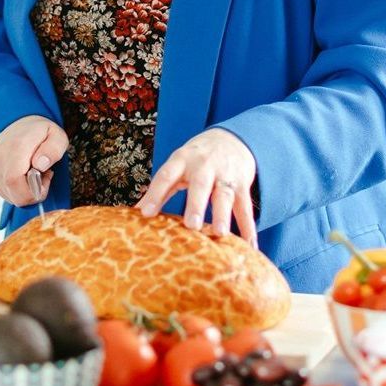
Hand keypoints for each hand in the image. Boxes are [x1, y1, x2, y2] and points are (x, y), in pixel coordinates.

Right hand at [0, 115, 67, 206]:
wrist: (14, 123)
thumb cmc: (38, 131)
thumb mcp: (56, 134)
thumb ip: (53, 149)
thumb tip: (40, 165)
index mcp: (16, 147)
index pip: (15, 181)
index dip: (35, 189)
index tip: (47, 176)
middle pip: (16, 196)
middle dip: (35, 193)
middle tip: (43, 175)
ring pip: (12, 197)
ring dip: (27, 191)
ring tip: (34, 171)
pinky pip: (7, 193)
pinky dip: (19, 189)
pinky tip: (24, 174)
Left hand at [137, 128, 257, 246]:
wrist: (232, 138)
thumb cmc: (196, 158)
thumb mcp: (177, 165)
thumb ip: (160, 187)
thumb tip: (135, 211)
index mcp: (182, 160)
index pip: (166, 175)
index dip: (156, 193)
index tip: (146, 214)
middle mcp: (205, 166)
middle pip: (200, 185)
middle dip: (196, 204)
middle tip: (192, 226)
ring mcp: (226, 175)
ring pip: (225, 195)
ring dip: (223, 215)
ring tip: (220, 234)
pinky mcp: (242, 185)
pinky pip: (245, 208)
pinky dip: (249, 227)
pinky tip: (250, 246)